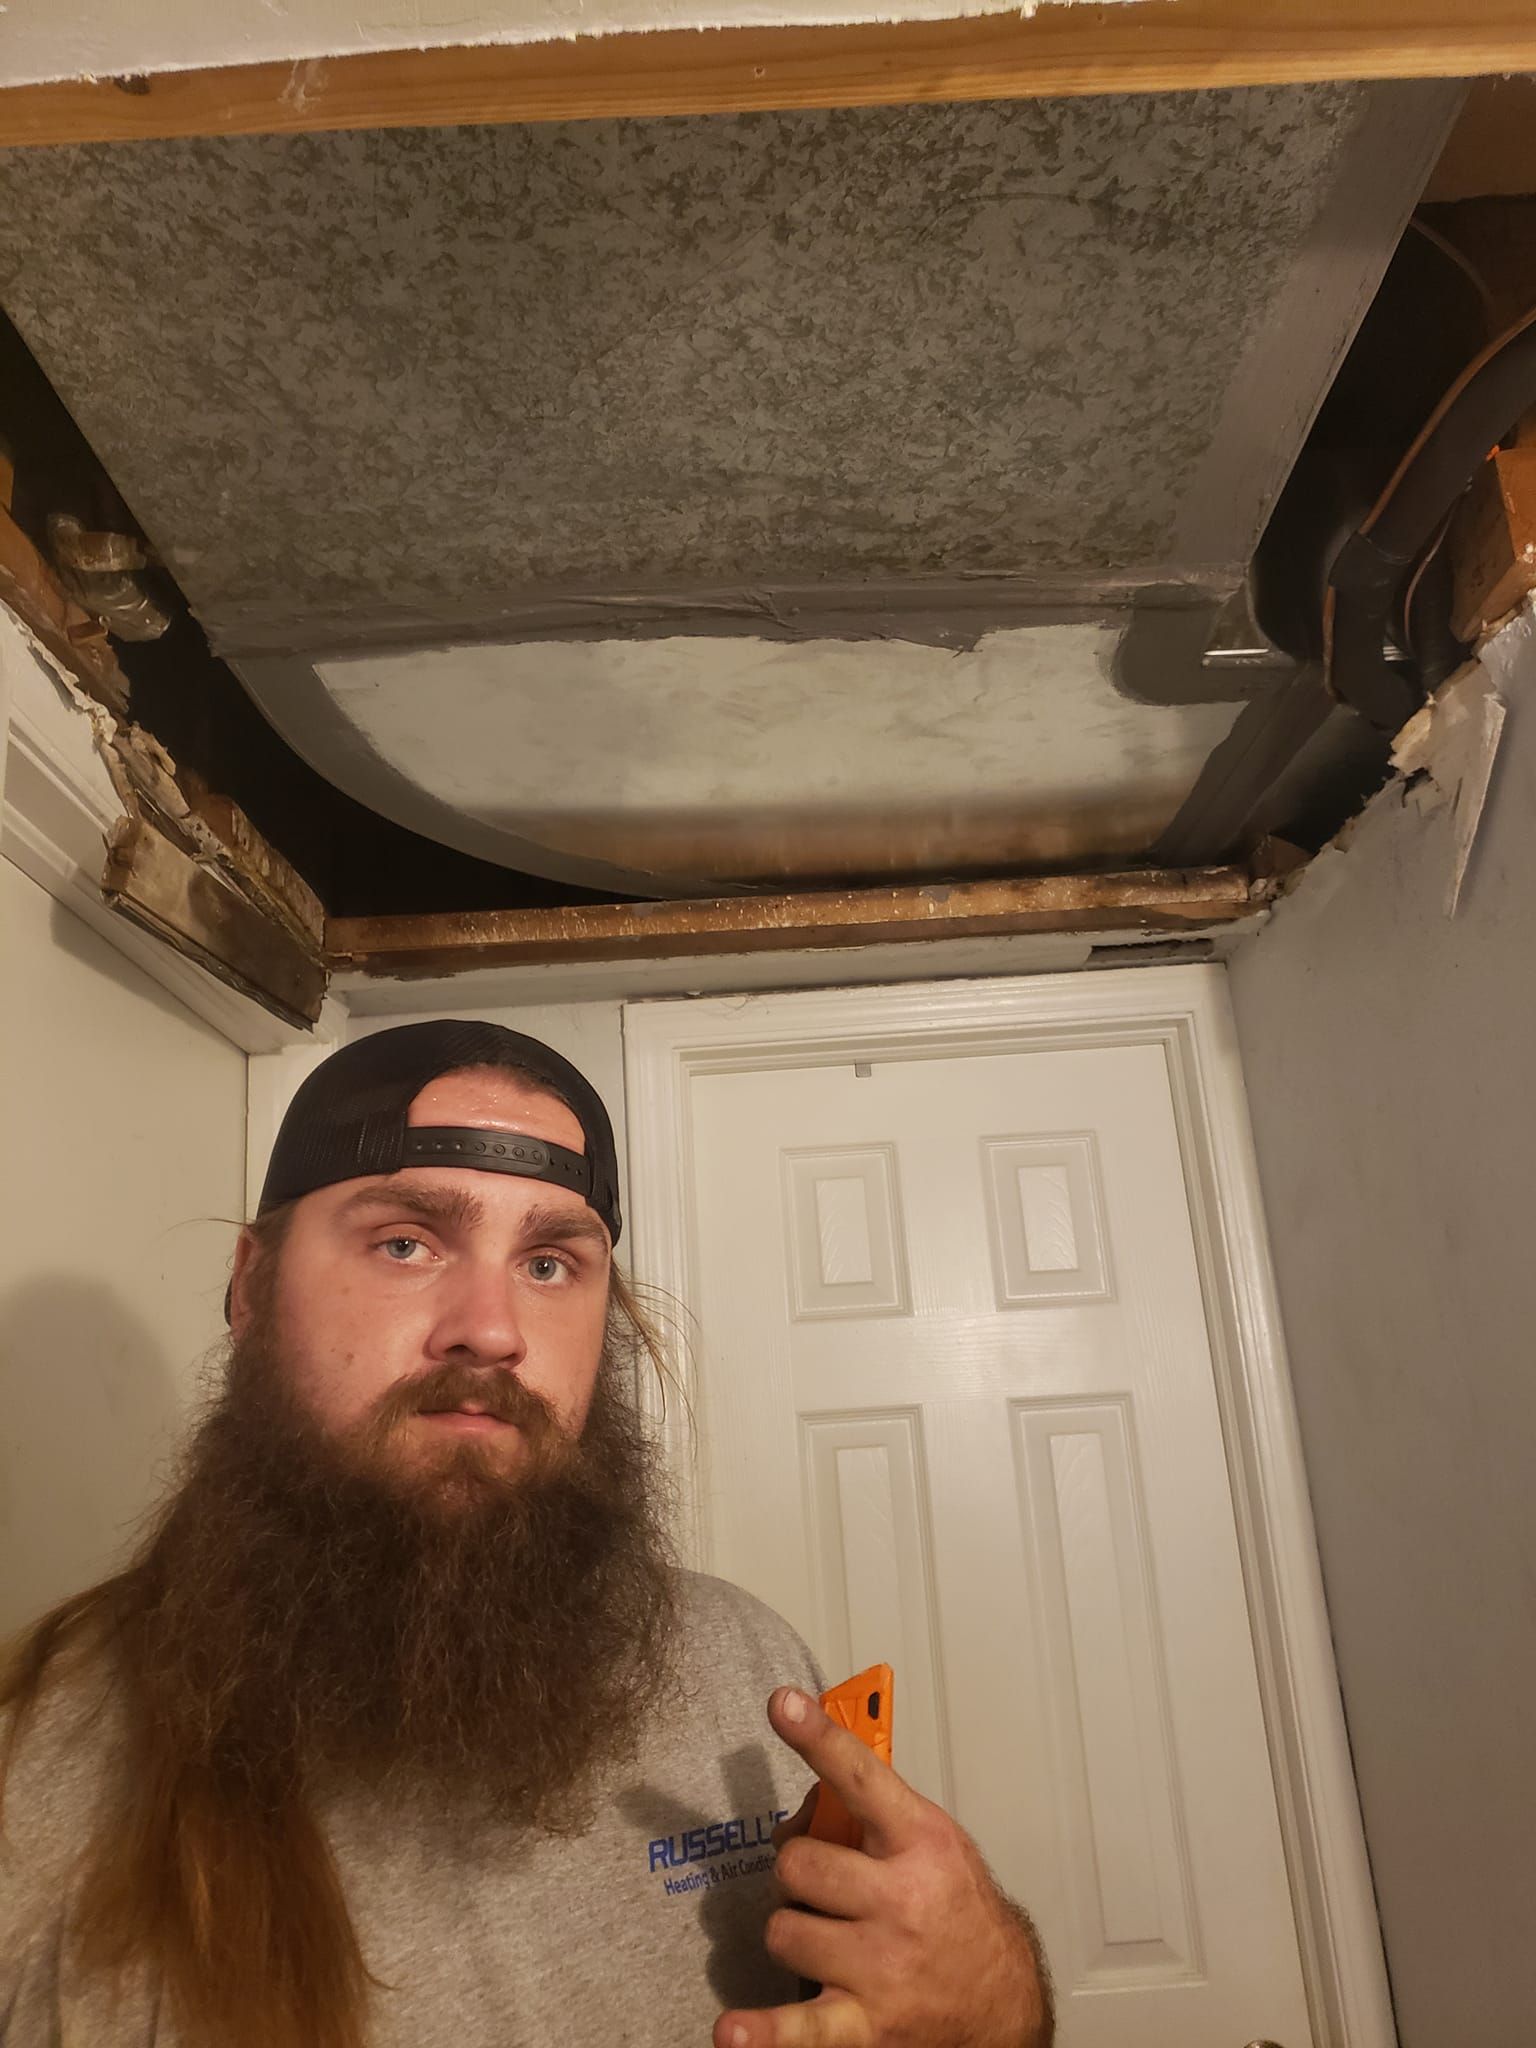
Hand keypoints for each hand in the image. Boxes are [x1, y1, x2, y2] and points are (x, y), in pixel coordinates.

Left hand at [712, 1686, 1053, 2047]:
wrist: (1002, 2004)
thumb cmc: (959, 1914)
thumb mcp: (934, 1844)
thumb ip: (875, 1814)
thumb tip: (807, 1794)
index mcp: (920, 1842)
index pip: (860, 1776)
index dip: (817, 1736)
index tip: (783, 1705)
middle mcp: (901, 1900)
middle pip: (799, 1863)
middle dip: (799, 1874)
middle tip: (822, 1888)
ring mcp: (881, 1965)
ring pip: (783, 1930)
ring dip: (794, 1934)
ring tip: (827, 1942)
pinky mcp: (865, 2025)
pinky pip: (800, 2028)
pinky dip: (764, 2035)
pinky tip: (733, 2032)